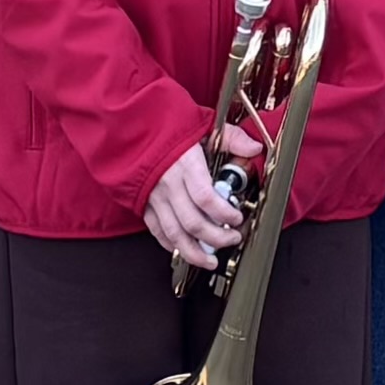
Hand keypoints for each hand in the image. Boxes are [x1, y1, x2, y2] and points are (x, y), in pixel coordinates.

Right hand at [146, 133, 249, 268]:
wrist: (130, 124)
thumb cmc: (167, 124)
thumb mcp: (203, 124)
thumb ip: (231, 138)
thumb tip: (254, 148)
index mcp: (185, 164)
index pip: (206, 198)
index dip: (224, 213)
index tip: (237, 218)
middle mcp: (168, 184)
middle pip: (193, 222)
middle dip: (216, 238)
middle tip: (232, 239)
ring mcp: (154, 197)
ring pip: (174, 234)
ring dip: (195, 252)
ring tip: (211, 260)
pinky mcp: (144, 204)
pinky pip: (157, 231)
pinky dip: (172, 245)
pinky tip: (185, 249)